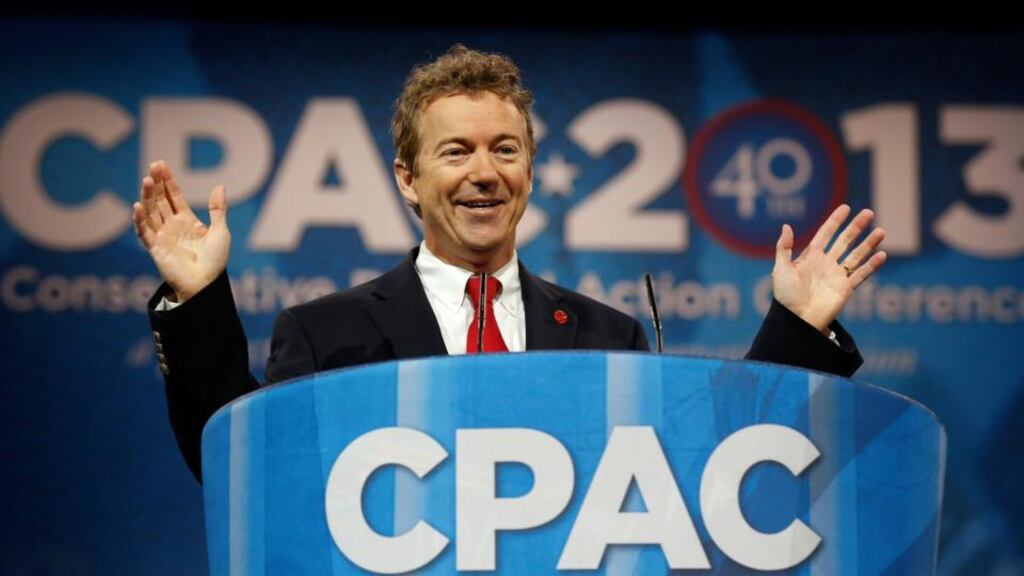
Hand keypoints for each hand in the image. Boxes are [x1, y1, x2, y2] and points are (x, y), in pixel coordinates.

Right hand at [132, 161, 230, 302]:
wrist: (206, 284)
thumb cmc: (215, 261)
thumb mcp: (221, 232)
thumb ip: (217, 210)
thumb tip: (219, 186)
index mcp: (187, 221)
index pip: (174, 196)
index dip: (168, 181)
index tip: (161, 165)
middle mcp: (172, 226)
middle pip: (160, 200)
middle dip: (156, 183)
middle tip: (153, 166)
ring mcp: (162, 236)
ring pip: (151, 212)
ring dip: (148, 196)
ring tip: (147, 181)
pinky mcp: (155, 248)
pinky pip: (144, 232)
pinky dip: (140, 220)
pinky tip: (138, 206)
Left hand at [772, 204, 885, 332]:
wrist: (797, 319)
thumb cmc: (786, 296)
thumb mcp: (781, 269)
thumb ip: (784, 248)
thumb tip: (786, 226)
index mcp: (811, 257)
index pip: (826, 234)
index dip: (835, 221)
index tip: (846, 208)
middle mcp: (826, 263)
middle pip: (844, 241)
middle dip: (856, 227)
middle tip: (868, 213)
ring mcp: (837, 275)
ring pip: (856, 255)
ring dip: (869, 243)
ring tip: (881, 231)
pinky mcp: (846, 289)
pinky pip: (861, 275)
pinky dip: (872, 265)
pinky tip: (882, 255)